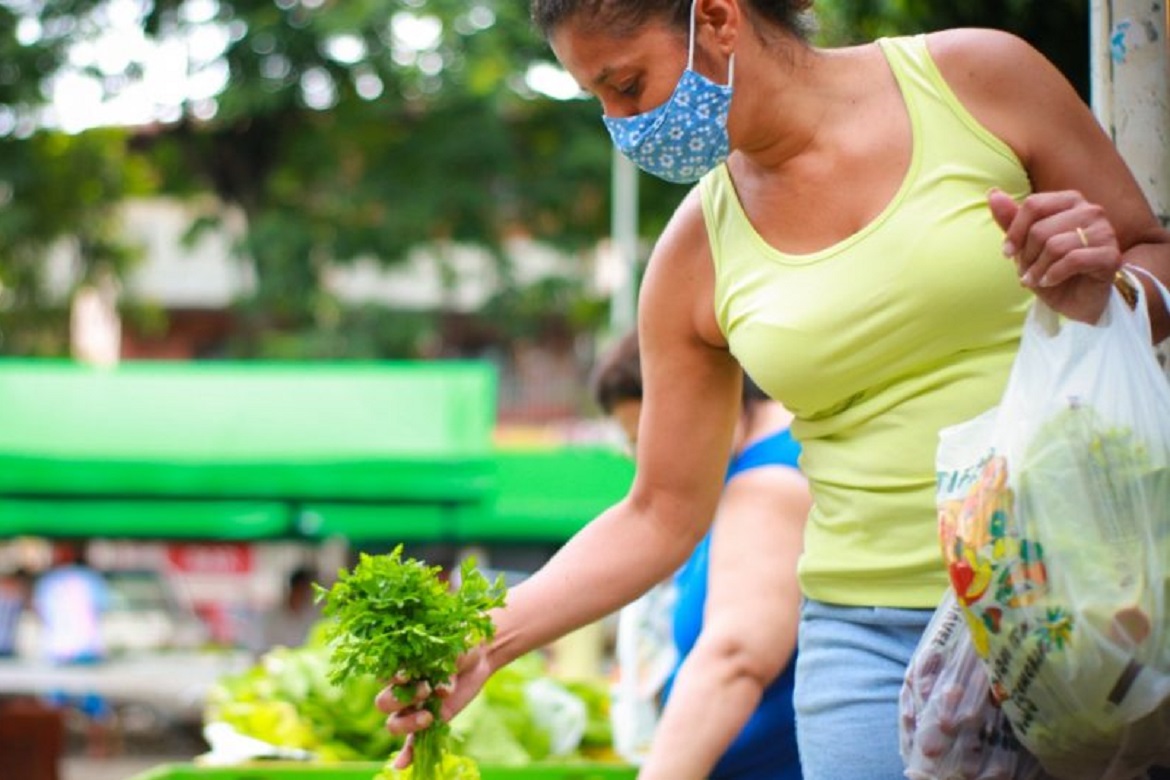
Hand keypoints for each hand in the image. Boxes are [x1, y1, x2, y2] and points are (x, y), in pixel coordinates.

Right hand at [374, 644, 492, 768]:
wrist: (478, 655)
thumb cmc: (462, 644)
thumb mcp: (457, 647)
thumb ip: (448, 662)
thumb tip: (443, 691)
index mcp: (402, 664)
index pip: (385, 674)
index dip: (391, 678)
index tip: (406, 675)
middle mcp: (402, 687)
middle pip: (384, 703)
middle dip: (402, 700)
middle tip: (427, 691)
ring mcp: (413, 707)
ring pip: (394, 723)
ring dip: (407, 724)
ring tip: (429, 717)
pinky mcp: (427, 721)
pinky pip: (412, 742)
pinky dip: (406, 754)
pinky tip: (402, 765)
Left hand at [988, 189, 1121, 323]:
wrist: (1077, 301)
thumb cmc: (1052, 268)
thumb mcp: (1025, 245)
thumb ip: (1011, 219)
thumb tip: (993, 193)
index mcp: (1070, 201)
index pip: (1034, 204)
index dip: (1014, 231)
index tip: (1007, 252)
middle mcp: (1091, 211)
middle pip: (1041, 229)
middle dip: (1026, 255)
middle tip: (1026, 271)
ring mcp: (1104, 232)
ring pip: (1055, 245)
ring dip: (1038, 269)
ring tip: (1036, 279)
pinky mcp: (1110, 256)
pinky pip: (1073, 260)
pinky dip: (1053, 275)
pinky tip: (1049, 282)